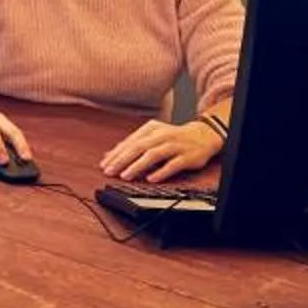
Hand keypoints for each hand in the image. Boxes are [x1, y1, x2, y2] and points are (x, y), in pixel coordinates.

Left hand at [99, 117, 223, 183]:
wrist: (203, 135)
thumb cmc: (173, 137)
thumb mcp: (152, 136)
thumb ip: (131, 145)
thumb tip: (108, 155)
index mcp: (151, 129)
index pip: (129, 142)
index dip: (116, 154)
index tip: (104, 165)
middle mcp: (162, 135)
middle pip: (138, 147)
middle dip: (122, 160)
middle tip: (110, 171)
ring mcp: (175, 145)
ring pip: (154, 155)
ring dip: (138, 166)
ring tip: (126, 175)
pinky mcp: (187, 156)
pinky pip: (173, 164)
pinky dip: (161, 172)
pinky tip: (151, 178)